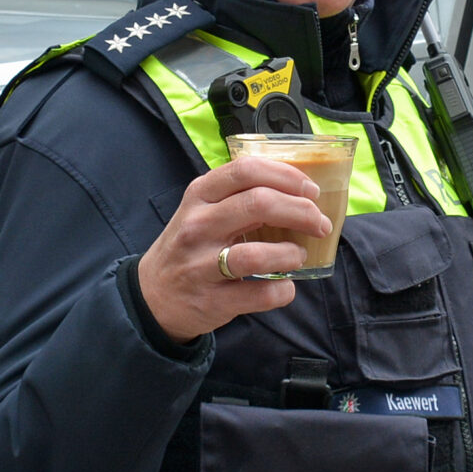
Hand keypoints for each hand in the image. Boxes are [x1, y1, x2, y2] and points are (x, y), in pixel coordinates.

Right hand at [135, 159, 335, 342]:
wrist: (152, 296)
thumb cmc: (190, 246)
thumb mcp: (202, 210)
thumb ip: (239, 196)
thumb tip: (298, 190)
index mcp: (200, 195)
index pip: (246, 171)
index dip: (287, 176)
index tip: (311, 189)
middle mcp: (198, 226)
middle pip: (259, 204)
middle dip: (302, 212)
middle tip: (320, 223)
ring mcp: (202, 265)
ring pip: (258, 254)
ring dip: (291, 254)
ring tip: (299, 255)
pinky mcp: (213, 301)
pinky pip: (260, 294)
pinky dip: (283, 290)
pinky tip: (284, 285)